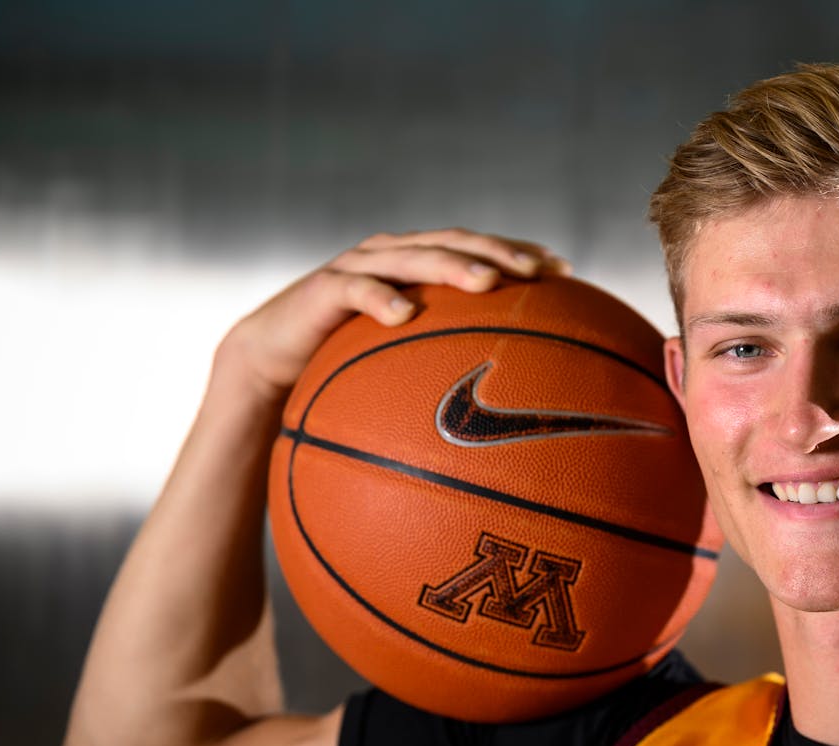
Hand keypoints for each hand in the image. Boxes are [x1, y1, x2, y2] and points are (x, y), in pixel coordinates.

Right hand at [222, 228, 569, 400]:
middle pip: (454, 242)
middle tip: (536, 271)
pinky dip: (379, 298)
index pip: (479, 249)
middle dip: (497, 253)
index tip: (566, 269)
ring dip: (450, 266)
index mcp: (419, 264)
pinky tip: (404, 314)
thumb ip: (448, 362)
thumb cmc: (348, 362)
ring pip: (412, 257)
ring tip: (486, 283)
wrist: (272, 361)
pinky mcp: (322, 289)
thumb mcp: (406, 360)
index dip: (521, 252)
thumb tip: (515, 410)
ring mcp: (358, 266)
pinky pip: (354, 290)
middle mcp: (393, 254)